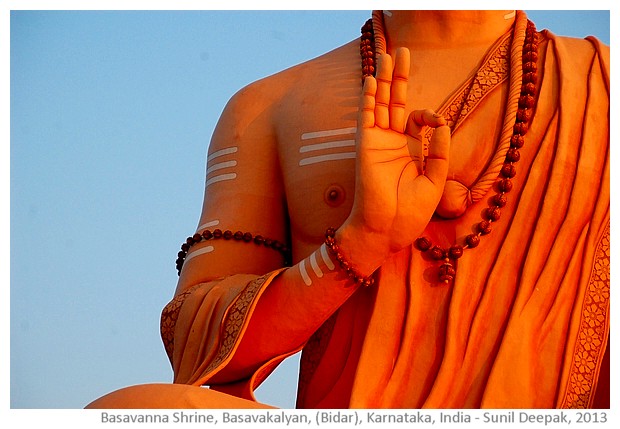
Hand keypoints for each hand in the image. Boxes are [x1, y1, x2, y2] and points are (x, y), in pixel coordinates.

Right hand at [340, 48, 450, 267]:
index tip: (437, 122)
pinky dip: (367, 98)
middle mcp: (392, 143)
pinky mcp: (365, 146)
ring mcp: (377, 143)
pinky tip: (371, 79)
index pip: (417, 119)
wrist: (387, 230)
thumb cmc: (409, 214)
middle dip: (399, 77)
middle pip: (395, 102)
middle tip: (402, 52)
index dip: (429, 114)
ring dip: (383, 79)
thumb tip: (442, 122)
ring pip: (379, 103)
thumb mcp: (436, 181)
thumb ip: (440, 151)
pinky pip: (365, 116)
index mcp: (410, 152)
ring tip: (387, 54)